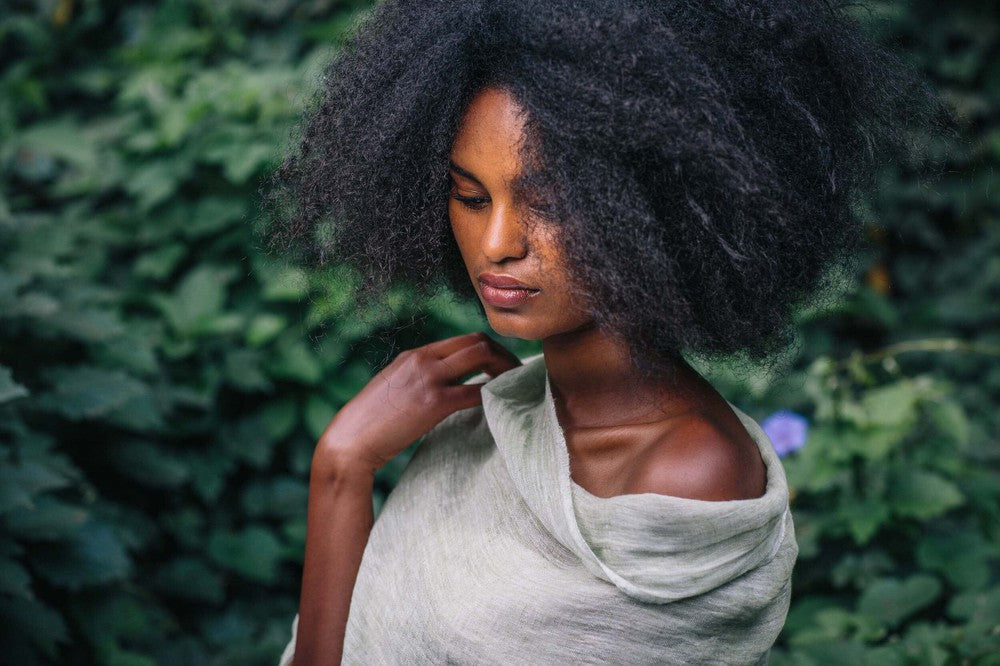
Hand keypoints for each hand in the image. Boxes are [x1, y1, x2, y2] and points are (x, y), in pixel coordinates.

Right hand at [313, 332, 521, 476]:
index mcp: (415, 355)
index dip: (488, 350)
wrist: (351, 440)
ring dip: (505, 369)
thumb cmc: (371, 422)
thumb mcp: (395, 388)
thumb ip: (419, 380)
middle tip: (516, 375)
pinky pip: (477, 391)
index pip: (463, 339)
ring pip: (482, 356)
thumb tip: (445, 388)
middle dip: (503, 355)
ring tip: (516, 386)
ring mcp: (429, 378)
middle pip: (477, 341)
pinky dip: (494, 395)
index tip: (501, 367)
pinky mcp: (434, 402)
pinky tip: (502, 405)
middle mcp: (423, 359)